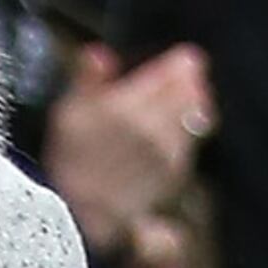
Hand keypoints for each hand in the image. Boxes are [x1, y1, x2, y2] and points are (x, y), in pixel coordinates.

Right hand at [43, 38, 210, 252]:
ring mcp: (165, 153)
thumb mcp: (67, 113)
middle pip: (183, 97)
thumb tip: (100, 54)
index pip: (164, 77)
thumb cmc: (69, 161)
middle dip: (190, 82)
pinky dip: (191, 132)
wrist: (78, 214)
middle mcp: (152, 128)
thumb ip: (87, 81)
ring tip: (199, 93)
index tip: (187, 57)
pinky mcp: (171, 175)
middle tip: (195, 69)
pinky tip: (189, 127)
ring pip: (190, 121)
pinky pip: (188, 145)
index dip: (178, 65)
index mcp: (126, 106)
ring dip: (195, 104)